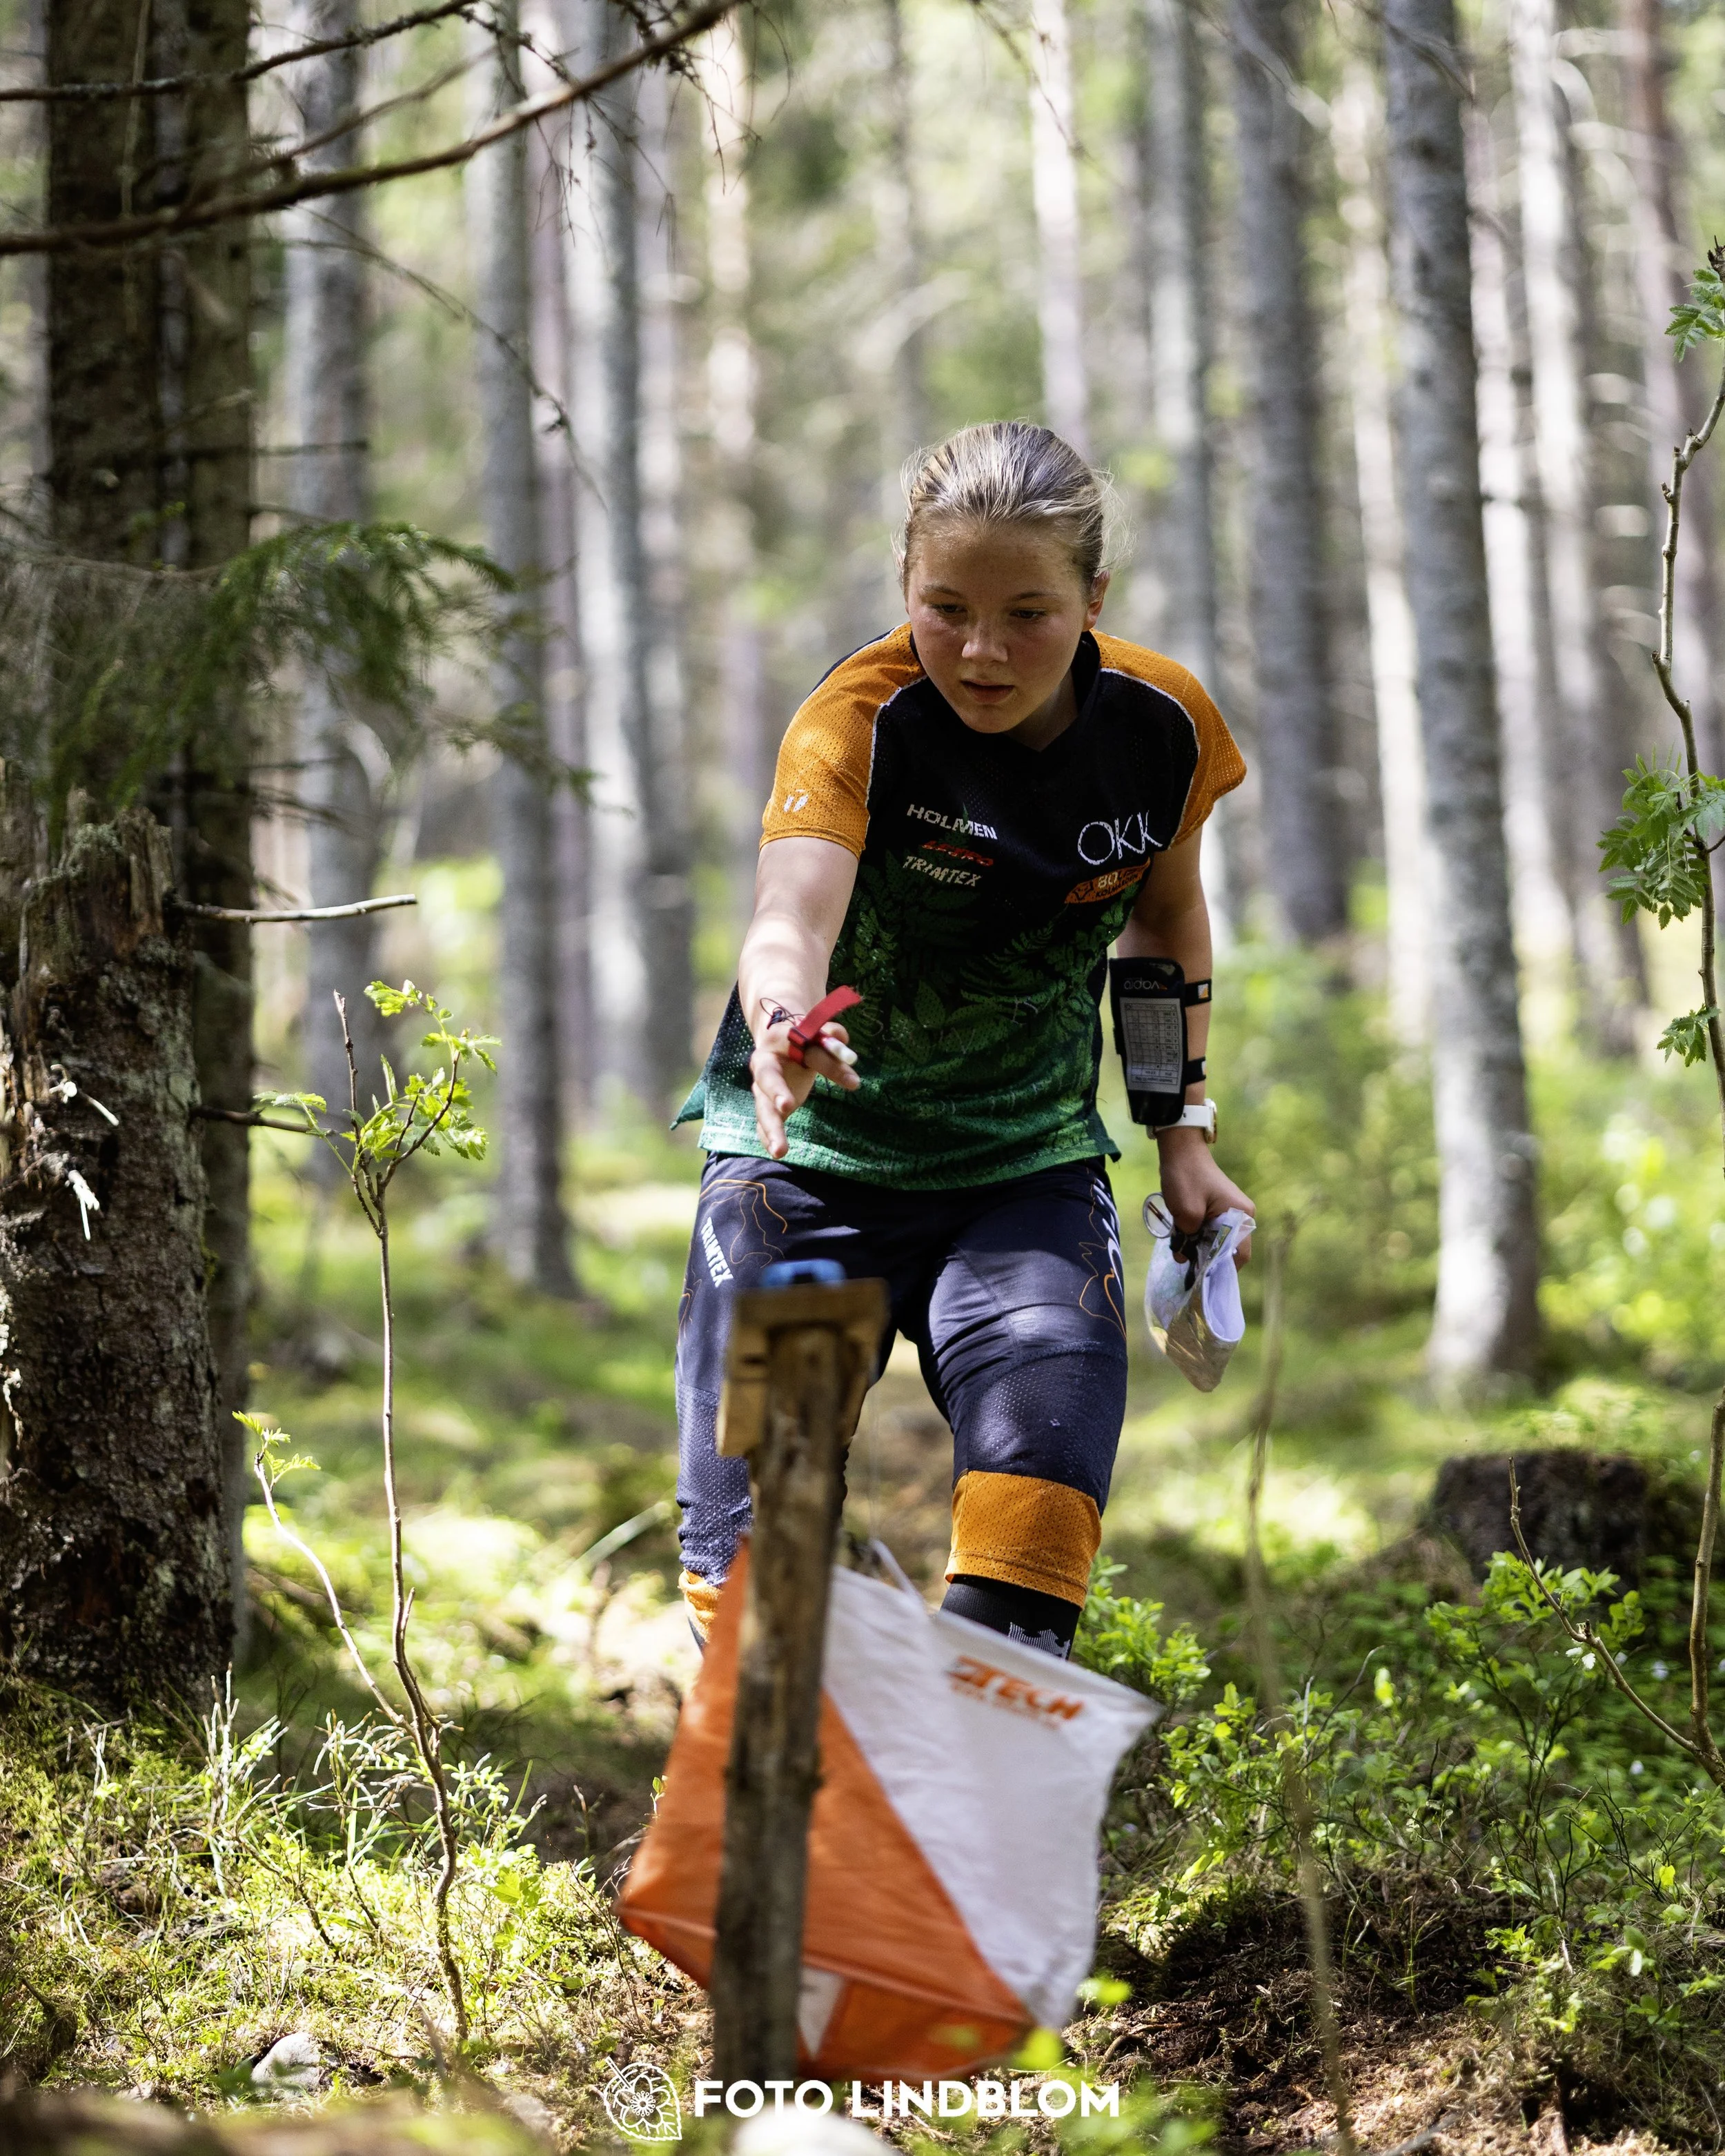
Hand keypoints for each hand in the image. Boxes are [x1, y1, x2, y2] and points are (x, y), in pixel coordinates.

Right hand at [750, 1021, 859, 1159]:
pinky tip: (775, 1151)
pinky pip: (763, 1122)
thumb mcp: (821, 1035)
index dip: (827, 1063)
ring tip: (780, 1150)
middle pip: (768, 1079)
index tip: (854, 1082)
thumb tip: (847, 1053)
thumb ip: (833, 1042)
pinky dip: (767, 1137)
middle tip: (787, 1106)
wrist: (779, 1043)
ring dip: (771, 1128)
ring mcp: (761, 1088)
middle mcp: (764, 1065)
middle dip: (776, 1092)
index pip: (807, 1051)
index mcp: (779, 1040)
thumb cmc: (804, 1038)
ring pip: (763, 1107)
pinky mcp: (766, 1105)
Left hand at [1155, 1127, 1254, 1265]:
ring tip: (1182, 1246)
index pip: (1239, 1254)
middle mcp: (1242, 1215)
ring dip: (1201, 1246)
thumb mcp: (1185, 1213)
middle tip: (1187, 1261)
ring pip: (1218, 1241)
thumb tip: (1183, 1258)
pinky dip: (1198, 1236)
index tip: (1201, 1276)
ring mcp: (1232, 1211)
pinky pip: (1213, 1231)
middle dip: (1207, 1258)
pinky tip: (1183, 1236)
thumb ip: (1187, 1240)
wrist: (1180, 1149)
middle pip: (1228, 1249)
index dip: (1221, 1269)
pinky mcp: (1219, 1209)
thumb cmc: (1186, 1177)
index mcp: (1241, 1215)